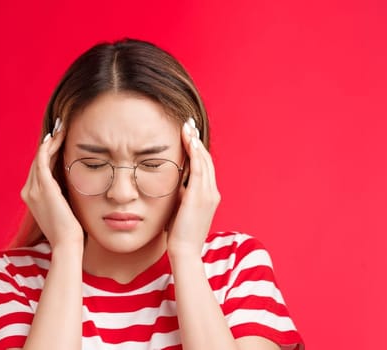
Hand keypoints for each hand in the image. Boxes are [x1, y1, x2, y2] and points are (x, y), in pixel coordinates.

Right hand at [20, 118, 83, 247]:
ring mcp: (33, 190)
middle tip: (61, 127)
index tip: (59, 139)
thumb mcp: (63, 208)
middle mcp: (28, 192)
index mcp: (32, 196)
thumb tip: (72, 182)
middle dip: (49, 143)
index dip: (48, 152)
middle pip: (38, 161)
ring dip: (51, 141)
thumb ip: (62, 194)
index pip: (39, 169)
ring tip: (62, 128)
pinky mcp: (43, 188)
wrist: (66, 244)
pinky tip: (58, 138)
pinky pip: (42, 160)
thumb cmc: (70, 230)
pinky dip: (49, 147)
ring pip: (40, 158)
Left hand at [167, 118, 220, 256]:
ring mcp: (208, 194)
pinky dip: (195, 153)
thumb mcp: (181, 209)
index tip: (189, 135)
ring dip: (195, 142)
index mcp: (209, 195)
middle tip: (188, 124)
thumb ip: (181, 195)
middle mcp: (212, 192)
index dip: (198, 149)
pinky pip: (199, 169)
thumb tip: (174, 183)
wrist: (185, 252)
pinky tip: (189, 141)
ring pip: (204, 161)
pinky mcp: (199, 196)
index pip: (205, 166)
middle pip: (206, 159)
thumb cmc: (179, 234)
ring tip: (187, 127)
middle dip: (197, 140)